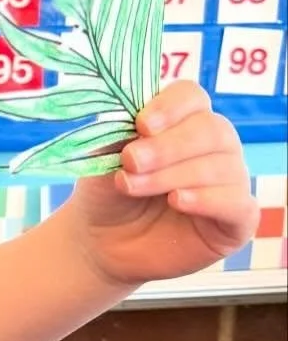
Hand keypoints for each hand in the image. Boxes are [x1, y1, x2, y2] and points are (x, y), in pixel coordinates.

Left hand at [67, 81, 258, 287]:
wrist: (104, 243)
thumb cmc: (108, 193)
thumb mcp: (103, 158)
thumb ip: (118, 133)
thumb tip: (128, 114)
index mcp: (183, 121)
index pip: (192, 97)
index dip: (170, 107)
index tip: (141, 125)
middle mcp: (215, 147)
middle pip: (211, 129)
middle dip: (167, 146)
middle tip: (131, 160)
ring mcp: (230, 182)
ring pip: (220, 166)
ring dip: (171, 175)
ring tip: (132, 186)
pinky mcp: (238, 220)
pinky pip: (237, 203)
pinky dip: (206, 199)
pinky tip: (177, 201)